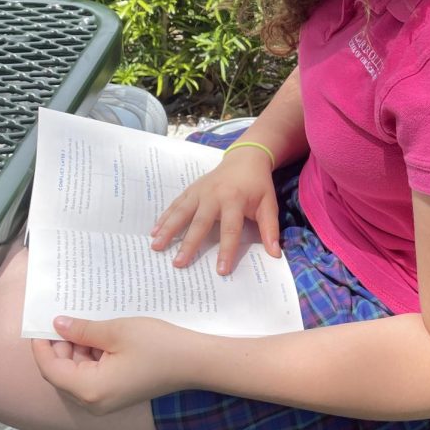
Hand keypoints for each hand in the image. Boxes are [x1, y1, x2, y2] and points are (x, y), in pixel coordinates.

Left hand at [32, 315, 193, 413]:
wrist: (195, 362)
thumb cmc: (158, 346)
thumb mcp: (116, 332)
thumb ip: (82, 330)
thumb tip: (57, 325)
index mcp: (89, 389)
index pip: (51, 369)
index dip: (41, 346)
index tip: (39, 322)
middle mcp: (93, 402)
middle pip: (62, 374)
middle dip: (60, 346)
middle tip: (62, 316)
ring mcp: (106, 401)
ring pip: (77, 374)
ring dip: (76, 349)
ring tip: (83, 321)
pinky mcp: (117, 394)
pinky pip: (92, 376)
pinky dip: (91, 356)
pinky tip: (98, 335)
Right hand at [151, 145, 280, 273]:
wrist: (246, 158)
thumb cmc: (258, 185)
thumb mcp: (268, 205)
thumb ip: (270, 229)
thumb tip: (275, 254)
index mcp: (234, 200)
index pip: (230, 229)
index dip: (226, 250)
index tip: (221, 270)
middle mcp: (213, 195)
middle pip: (200, 222)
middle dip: (189, 243)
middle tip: (178, 263)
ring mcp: (200, 191)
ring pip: (181, 212)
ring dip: (168, 229)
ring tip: (156, 246)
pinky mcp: (192, 189)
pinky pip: (176, 204)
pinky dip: (165, 217)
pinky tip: (154, 230)